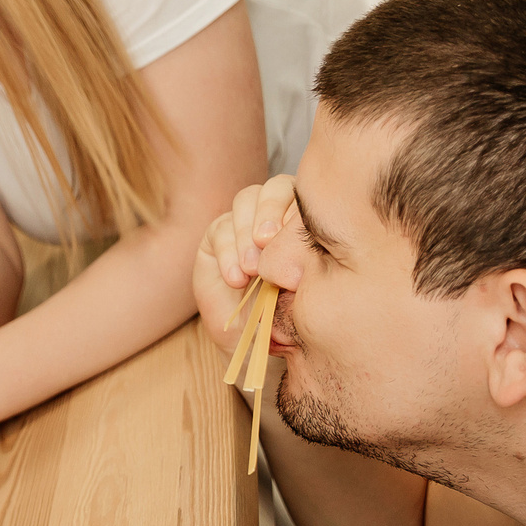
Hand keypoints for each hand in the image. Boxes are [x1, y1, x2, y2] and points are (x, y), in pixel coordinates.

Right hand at [192, 173, 303, 350]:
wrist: (250, 337)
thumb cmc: (283, 314)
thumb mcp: (304, 290)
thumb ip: (308, 263)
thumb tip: (309, 247)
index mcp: (303, 220)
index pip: (305, 196)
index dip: (299, 210)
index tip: (295, 240)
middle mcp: (274, 213)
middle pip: (275, 188)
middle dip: (271, 211)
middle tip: (268, 243)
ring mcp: (244, 221)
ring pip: (246, 200)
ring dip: (247, 232)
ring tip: (252, 270)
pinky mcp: (216, 235)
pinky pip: (220, 228)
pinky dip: (228, 253)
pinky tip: (235, 279)